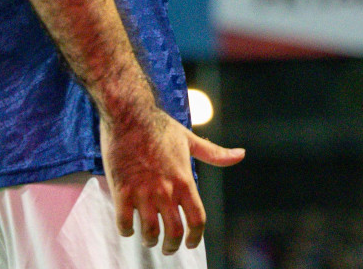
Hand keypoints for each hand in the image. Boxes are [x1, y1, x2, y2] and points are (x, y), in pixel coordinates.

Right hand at [100, 106, 245, 252]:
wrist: (129, 113)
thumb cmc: (160, 126)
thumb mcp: (190, 140)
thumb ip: (215, 153)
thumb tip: (241, 154)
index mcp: (184, 180)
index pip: (197, 219)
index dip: (195, 237)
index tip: (191, 244)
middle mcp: (166, 190)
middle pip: (174, 232)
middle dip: (172, 246)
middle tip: (168, 248)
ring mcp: (143, 192)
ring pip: (149, 232)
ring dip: (149, 240)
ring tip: (149, 238)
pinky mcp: (121, 190)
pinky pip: (123, 222)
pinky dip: (126, 230)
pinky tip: (128, 227)